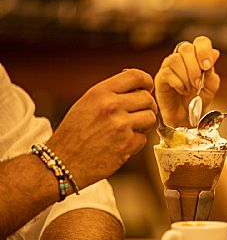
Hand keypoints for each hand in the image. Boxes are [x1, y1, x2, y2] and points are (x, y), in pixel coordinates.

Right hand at [46, 69, 156, 187]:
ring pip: (150, 117)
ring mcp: (120, 126)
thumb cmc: (74, 134)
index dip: (146, 82)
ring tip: (129, 130)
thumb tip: (139, 88)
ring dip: (144, 124)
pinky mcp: (127, 144)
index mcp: (100, 92)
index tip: (147, 88)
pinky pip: (144, 138)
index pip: (136, 76)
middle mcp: (111, 106)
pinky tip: (121, 144)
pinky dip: (136, 142)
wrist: (62, 163)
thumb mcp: (87, 104)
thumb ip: (111, 94)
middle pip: (148, 98)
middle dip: (146, 107)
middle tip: (137, 115)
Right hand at [154, 36, 219, 126]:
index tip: (208, 66)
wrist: (186, 117)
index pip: (200, 42)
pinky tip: (182, 90)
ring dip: (186, 77)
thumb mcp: (211, 88)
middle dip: (195, 67)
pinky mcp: (160, 77)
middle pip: (186, 48)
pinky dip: (178, 84)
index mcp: (196, 57)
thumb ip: (212, 73)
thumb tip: (215, 53)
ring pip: (175, 60)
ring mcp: (169, 66)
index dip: (204, 50)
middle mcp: (181, 58)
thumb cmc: (197, 100)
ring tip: (190, 89)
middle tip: (198, 83)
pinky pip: (168, 73)